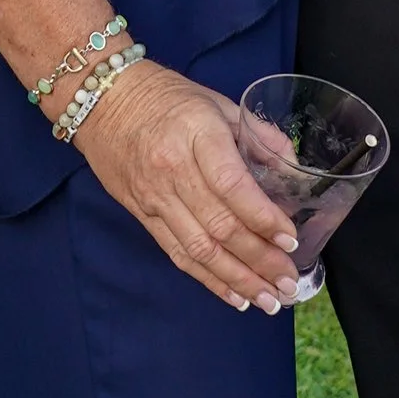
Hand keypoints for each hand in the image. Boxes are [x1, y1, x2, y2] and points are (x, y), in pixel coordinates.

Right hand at [77, 61, 302, 309]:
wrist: (103, 100)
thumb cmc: (166, 97)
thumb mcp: (217, 103)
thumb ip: (259, 136)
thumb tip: (296, 172)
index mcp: (197, 135)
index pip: (232, 186)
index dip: (263, 218)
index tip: (290, 239)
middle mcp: (173, 170)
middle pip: (220, 226)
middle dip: (260, 260)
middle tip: (289, 283)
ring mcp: (155, 197)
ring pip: (200, 249)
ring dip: (238, 279)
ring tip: (269, 300)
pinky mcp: (143, 214)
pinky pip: (178, 253)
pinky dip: (208, 279)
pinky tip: (235, 296)